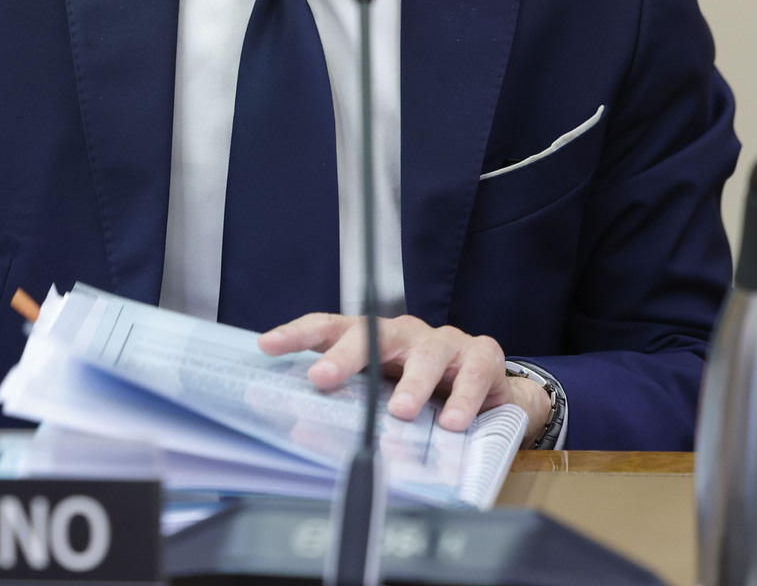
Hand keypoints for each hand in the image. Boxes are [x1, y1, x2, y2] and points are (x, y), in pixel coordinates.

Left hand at [259, 313, 552, 445]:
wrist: (489, 395)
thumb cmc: (426, 393)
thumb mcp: (385, 396)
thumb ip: (352, 404)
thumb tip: (304, 428)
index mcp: (374, 340)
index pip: (331, 327)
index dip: (299, 334)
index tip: (267, 345)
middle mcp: (405, 334)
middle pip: (372, 333)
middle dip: (345, 354)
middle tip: (322, 377)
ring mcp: (444, 341)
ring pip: (425, 353)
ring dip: (413, 384)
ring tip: (400, 411)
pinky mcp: (482, 355)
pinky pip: (472, 372)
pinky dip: (462, 398)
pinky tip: (453, 421)